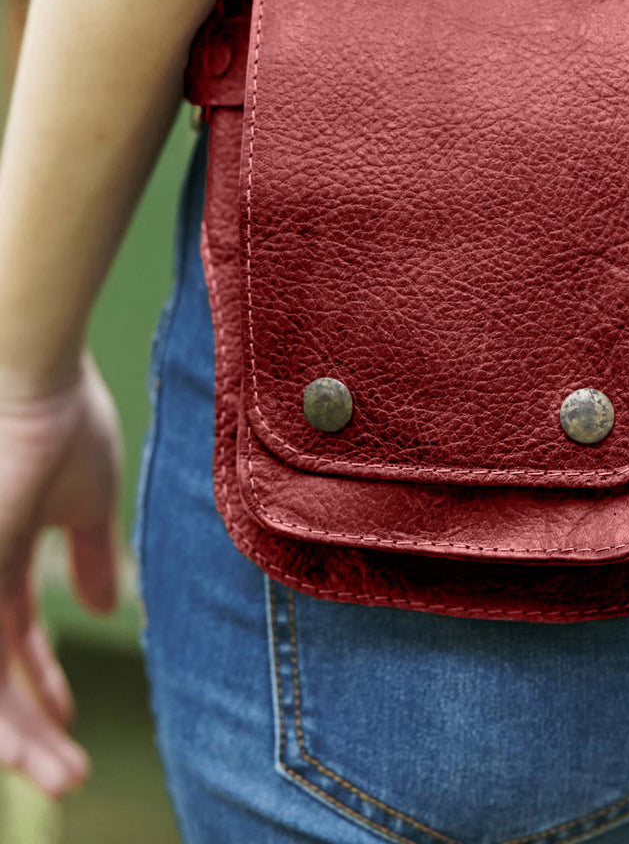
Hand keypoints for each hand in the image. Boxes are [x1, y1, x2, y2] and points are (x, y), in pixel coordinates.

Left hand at [0, 350, 121, 796]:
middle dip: (29, 727)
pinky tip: (26, 746)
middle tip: (72, 772)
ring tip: (63, 773)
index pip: (11, 642)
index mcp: (2, 557)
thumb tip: (102, 606)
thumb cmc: (60, 420)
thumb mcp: (88, 501)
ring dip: (17, 736)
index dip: (41, 681)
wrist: (23, 371)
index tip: (70, 715)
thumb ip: (91, 554)